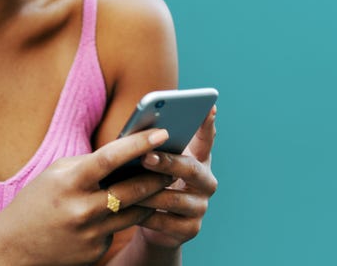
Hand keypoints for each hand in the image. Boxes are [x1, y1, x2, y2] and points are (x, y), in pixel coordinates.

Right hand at [0, 128, 173, 265]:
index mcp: (70, 182)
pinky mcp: (96, 252)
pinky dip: (126, 217)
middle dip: (158, 174)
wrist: (14, 248)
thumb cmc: (37, 201)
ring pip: (136, 213)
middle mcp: (82, 209)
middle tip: (176, 162)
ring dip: (152, 197)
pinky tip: (128, 210)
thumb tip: (127, 154)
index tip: (162, 132)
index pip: (110, 158)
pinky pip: (121, 230)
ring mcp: (91, 234)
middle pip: (133, 189)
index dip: (139, 144)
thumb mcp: (57, 174)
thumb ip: (90, 164)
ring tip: (163, 183)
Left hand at [134, 106, 217, 248]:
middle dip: (168, 162)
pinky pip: (165, 221)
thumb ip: (152, 148)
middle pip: (192, 169)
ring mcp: (200, 206)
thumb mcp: (153, 163)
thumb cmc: (150, 181)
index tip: (209, 107)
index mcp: (199, 159)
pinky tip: (128, 210)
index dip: (208, 124)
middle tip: (145, 157)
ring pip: (175, 198)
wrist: (153, 224)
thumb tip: (134, 134)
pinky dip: (145, 215)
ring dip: (149, 192)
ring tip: (126, 187)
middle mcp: (206, 182)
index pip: (206, 138)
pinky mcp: (190, 229)